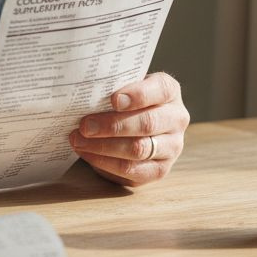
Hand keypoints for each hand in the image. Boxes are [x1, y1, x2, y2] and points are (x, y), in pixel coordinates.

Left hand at [69, 72, 188, 186]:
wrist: (130, 125)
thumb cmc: (123, 102)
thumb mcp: (123, 87)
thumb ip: (112, 87)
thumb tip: (86, 94)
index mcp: (170, 92)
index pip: (161, 90)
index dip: (138, 95)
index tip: (113, 100)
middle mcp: (177, 119)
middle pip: (148, 123)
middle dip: (112, 125)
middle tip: (85, 125)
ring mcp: (172, 147)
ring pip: (139, 149)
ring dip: (104, 146)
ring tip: (79, 140)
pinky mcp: (159, 169)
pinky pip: (132, 170)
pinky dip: (105, 162)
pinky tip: (87, 154)